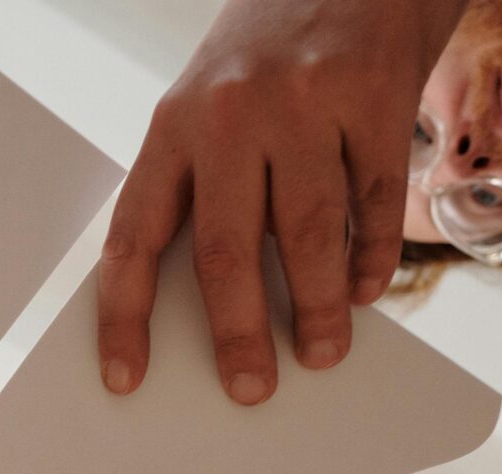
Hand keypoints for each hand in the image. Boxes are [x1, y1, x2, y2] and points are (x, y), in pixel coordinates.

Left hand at [97, 0, 466, 404]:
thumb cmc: (266, 56)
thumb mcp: (209, 105)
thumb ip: (204, 189)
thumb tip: (214, 306)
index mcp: (171, 126)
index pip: (134, 238)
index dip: (125, 317)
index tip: (125, 378)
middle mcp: (231, 114)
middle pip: (228, 250)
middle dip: (237, 333)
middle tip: (249, 389)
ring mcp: (306, 103)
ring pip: (308, 233)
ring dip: (316, 307)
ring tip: (321, 354)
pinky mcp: (376, 95)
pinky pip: (374, 199)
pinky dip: (371, 256)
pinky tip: (364, 291)